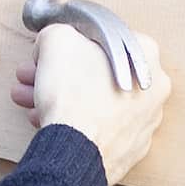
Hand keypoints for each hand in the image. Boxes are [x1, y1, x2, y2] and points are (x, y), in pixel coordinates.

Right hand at [17, 15, 175, 179]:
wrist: (76, 152)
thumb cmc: (75, 95)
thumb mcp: (57, 41)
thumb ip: (57, 33)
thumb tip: (54, 40)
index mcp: (145, 56)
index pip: (102, 39)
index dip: (69, 44)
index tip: (49, 53)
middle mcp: (154, 89)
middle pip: (97, 73)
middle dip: (60, 74)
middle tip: (34, 76)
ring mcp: (144, 122)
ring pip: (96, 102)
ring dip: (62, 97)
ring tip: (30, 100)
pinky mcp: (130, 149)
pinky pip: (99, 128)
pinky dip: (76, 123)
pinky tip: (47, 120)